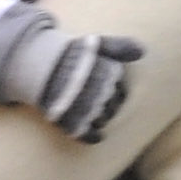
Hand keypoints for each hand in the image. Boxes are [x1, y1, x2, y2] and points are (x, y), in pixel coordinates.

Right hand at [23, 31, 142, 143]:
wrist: (38, 63)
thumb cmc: (71, 53)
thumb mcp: (96, 43)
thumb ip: (119, 47)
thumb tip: (142, 51)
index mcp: (105, 72)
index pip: (121, 91)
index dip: (116, 94)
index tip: (108, 91)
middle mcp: (96, 89)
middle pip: (112, 106)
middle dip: (109, 107)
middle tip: (99, 104)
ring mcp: (81, 106)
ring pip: (101, 119)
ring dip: (101, 119)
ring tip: (95, 115)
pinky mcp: (67, 119)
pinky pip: (85, 132)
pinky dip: (92, 136)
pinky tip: (96, 136)